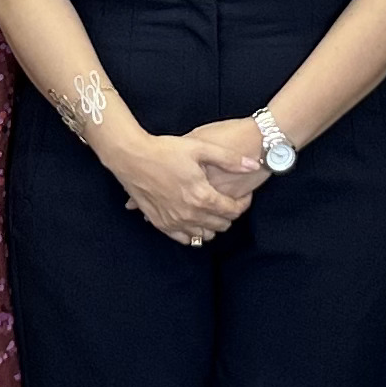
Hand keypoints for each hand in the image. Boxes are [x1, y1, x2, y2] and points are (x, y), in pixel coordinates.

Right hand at [108, 125, 261, 246]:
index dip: (244, 203)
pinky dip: (194, 232)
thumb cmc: (165, 150)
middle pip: (221, 225)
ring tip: (212, 208)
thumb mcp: (200, 147)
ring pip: (205, 235)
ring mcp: (174, 222)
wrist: (131, 157)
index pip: (234, 211)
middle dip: (230, 214)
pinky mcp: (161, 224)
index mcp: (202, 196)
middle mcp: (190, 214)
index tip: (244, 194)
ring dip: (213, 225)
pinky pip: (185, 239)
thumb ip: (229, 158)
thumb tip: (253, 165)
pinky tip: (195, 218)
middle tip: (229, 200)